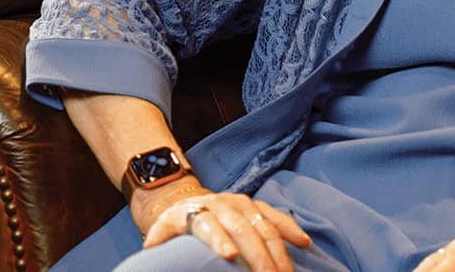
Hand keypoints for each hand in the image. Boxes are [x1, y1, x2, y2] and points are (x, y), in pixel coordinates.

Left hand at [140, 187, 309, 271]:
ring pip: (264, 224)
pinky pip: (276, 215)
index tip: (229, 257)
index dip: (219, 240)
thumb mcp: (161, 230)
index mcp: (198, 210)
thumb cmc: (175, 223)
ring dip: (277, 250)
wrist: (185, 197)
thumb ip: (158, 240)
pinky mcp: (256, 205)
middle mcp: (223, 204)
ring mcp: (243, 203)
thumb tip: (150, 252)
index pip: (209, 225)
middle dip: (256, 254)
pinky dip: (291, 228)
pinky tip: (304, 243)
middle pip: (242, 228)